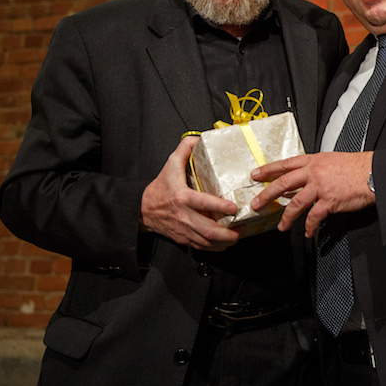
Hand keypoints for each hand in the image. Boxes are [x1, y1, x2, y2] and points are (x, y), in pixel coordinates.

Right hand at [140, 135, 239, 250]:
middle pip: (208, 230)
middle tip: (242, 228)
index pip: (203, 204)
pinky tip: (226, 243)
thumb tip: (198, 138)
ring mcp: (184, 230)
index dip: (220, 207)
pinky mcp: (184, 238)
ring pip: (207, 242)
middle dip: (228, 233)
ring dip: (225, 242)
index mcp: (182, 198)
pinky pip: (202, 247)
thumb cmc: (160, 187)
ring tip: (238, 236)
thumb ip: (184, 150)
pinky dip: (216, 247)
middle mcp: (184, 217)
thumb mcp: (170, 165)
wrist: (143, 210)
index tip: (234, 208)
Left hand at [250, 151, 373, 237]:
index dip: (268, 170)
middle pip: (284, 183)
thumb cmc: (357, 167)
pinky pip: (314, 217)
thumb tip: (306, 176)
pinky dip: (310, 227)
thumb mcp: (332, 160)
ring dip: (286, 217)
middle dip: (267, 194)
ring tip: (281, 226)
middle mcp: (314, 173)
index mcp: (314, 161)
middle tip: (256, 203)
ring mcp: (320, 187)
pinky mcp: (329, 201)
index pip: (286, 164)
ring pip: (295, 203)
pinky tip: (308, 232)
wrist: (373, 173)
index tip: (256, 175)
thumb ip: (317, 168)